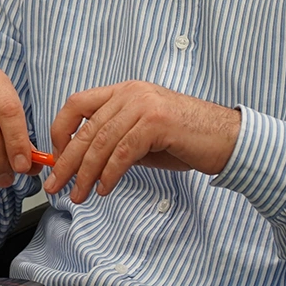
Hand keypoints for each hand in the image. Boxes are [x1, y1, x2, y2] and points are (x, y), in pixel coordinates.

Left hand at [43, 80, 240, 203]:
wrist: (229, 140)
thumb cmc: (186, 140)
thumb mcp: (143, 137)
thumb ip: (115, 142)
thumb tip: (83, 163)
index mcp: (124, 91)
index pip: (77, 103)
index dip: (60, 130)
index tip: (56, 156)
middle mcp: (131, 93)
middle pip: (86, 128)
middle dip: (67, 160)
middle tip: (56, 184)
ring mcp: (144, 105)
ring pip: (101, 142)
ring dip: (85, 173)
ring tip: (78, 194)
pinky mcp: (156, 123)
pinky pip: (123, 152)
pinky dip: (110, 174)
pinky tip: (104, 188)